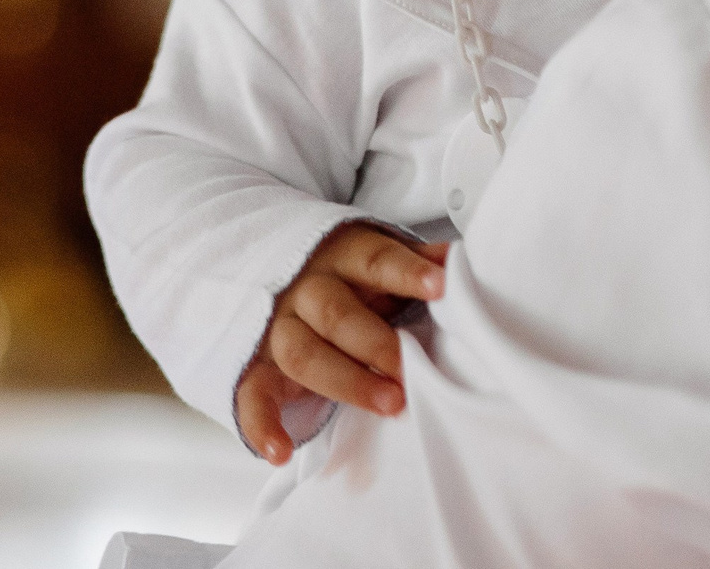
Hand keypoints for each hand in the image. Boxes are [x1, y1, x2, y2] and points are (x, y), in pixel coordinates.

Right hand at [234, 223, 449, 464]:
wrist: (273, 280)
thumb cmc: (346, 279)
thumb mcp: (376, 260)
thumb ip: (414, 262)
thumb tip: (459, 261)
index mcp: (342, 258)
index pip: (375, 260)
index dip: (406, 272)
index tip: (439, 285)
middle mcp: (305, 290)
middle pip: (335, 312)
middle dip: (376, 344)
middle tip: (410, 371)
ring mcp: (276, 329)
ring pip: (301, 353)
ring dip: (345, 381)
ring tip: (389, 405)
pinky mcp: (255, 367)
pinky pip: (251, 396)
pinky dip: (261, 425)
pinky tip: (281, 452)